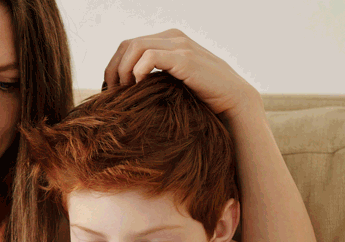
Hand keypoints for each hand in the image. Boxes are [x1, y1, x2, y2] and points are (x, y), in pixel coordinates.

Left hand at [103, 29, 260, 120]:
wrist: (233, 102)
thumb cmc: (202, 99)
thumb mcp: (173, 84)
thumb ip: (155, 78)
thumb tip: (126, 92)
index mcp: (168, 40)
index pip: (128, 45)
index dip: (113, 67)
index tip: (111, 92)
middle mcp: (173, 38)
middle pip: (127, 45)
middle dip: (114, 70)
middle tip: (113, 95)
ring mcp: (180, 46)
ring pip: (135, 47)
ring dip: (124, 71)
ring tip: (125, 93)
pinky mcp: (186, 59)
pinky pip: (151, 57)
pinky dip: (138, 71)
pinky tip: (139, 87)